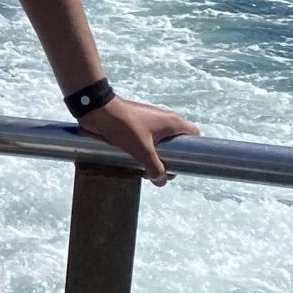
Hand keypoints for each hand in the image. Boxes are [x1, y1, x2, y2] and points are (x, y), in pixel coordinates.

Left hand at [76, 96, 199, 186]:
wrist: (98, 110)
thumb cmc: (124, 126)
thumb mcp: (142, 150)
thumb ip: (155, 167)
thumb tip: (161, 181)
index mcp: (172, 122)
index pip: (193, 134)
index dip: (194, 150)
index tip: (184, 164)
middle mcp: (164, 121)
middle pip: (176, 144)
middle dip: (171, 161)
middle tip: (161, 174)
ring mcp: (150, 123)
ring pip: (160, 144)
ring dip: (156, 159)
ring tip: (145, 172)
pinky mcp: (137, 126)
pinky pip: (147, 142)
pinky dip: (145, 153)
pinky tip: (135, 163)